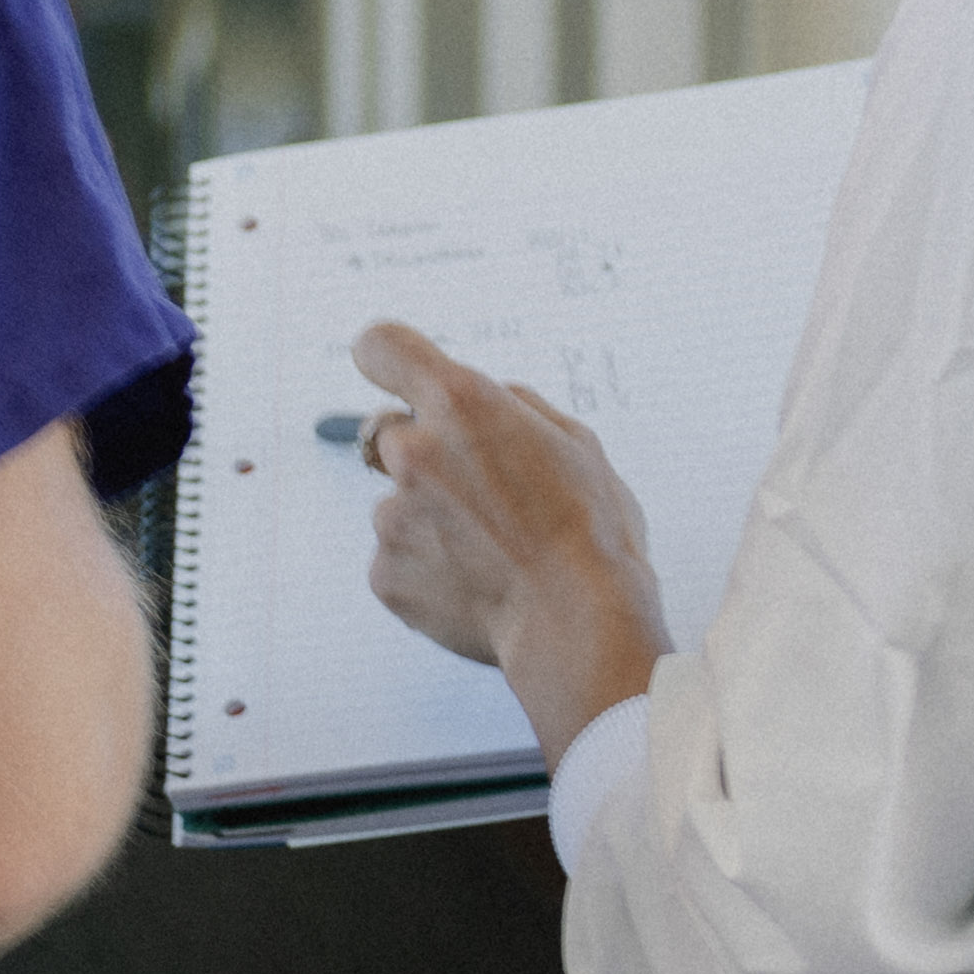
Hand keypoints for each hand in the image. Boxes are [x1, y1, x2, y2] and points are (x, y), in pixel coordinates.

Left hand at [352, 322, 665, 757]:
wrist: (579, 626)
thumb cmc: (591, 532)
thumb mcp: (575, 442)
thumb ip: (510, 408)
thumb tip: (479, 404)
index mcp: (461, 403)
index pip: (382, 348)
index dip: (388, 359)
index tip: (396, 374)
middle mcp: (412, 452)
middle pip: (390, 435)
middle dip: (426, 456)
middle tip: (483, 495)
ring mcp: (391, 517)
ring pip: (397, 504)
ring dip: (431, 520)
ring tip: (493, 554)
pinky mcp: (383, 574)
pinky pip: (398, 559)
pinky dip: (428, 570)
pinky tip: (477, 586)